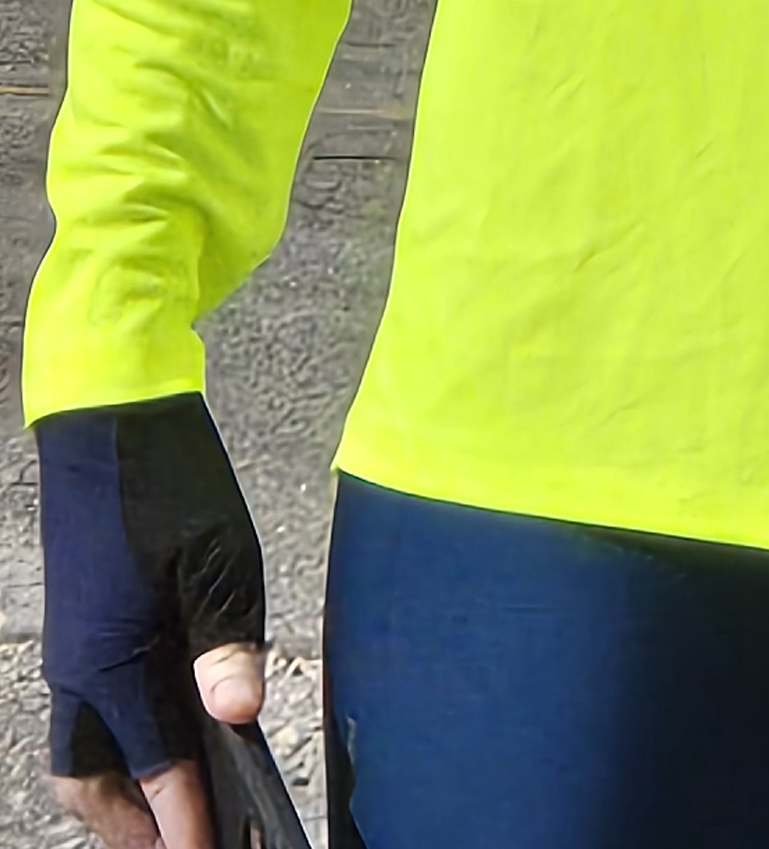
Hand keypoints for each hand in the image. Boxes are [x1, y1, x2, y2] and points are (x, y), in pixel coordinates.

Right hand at [39, 397, 267, 848]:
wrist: (109, 418)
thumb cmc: (165, 480)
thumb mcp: (216, 557)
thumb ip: (226, 640)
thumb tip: (237, 715)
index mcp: (112, 664)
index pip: (156, 771)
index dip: (186, 822)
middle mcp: (81, 671)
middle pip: (94, 783)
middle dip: (136, 822)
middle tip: (188, 838)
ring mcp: (75, 650)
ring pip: (83, 753)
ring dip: (121, 789)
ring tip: (176, 801)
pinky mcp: (82, 628)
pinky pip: (88, 712)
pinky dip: (120, 741)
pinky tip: (168, 726)